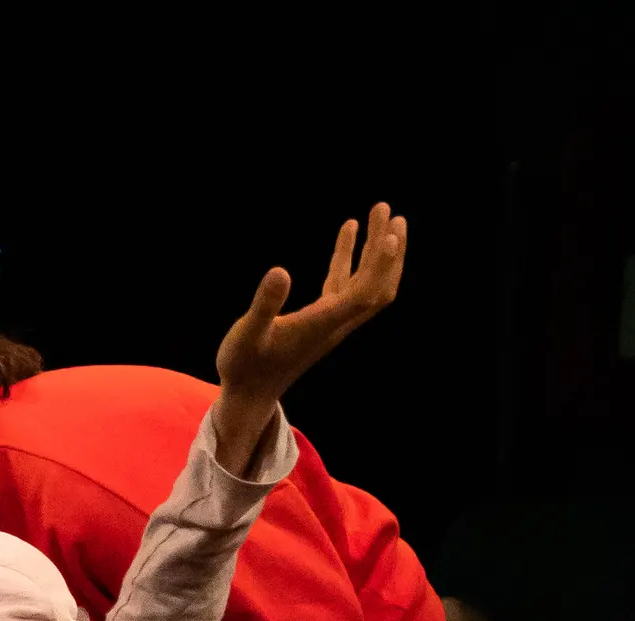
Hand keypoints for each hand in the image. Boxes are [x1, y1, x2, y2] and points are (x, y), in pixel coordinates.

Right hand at [215, 203, 404, 420]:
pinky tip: (349, 228)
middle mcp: (334, 323)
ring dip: (378, 251)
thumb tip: (279, 271)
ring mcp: (331, 321)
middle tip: (389, 211)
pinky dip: (352, 256)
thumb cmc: (244, 366)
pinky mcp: (321, 318)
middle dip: (389, 251)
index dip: (380, 266)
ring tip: (382, 214)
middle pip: (376, 287)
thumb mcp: (246, 334)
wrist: (248, 395)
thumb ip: (264, 305)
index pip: (364, 294)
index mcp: (321, 325)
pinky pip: (346, 283)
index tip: (390, 234)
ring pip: (367, 284)